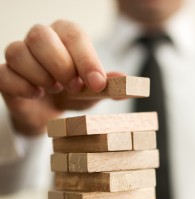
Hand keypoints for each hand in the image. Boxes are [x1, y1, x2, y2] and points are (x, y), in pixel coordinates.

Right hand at [0, 20, 119, 135]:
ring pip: (18, 51)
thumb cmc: (73, 95)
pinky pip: (3, 74)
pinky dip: (21, 86)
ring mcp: (20, 56)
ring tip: (54, 89)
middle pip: (40, 35)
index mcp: (65, 38)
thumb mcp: (94, 91)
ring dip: (41, 75)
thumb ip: (110, 86)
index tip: (96, 83)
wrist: (50, 113)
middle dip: (60, 65)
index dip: (86, 59)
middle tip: (73, 87)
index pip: (74, 35)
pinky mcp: (6, 75)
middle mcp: (41, 41)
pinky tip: (36, 94)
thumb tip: (127, 82)